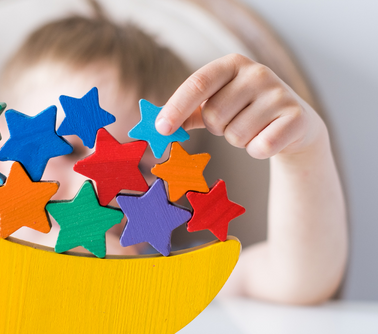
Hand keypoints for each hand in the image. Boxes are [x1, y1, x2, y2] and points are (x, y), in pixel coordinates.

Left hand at [155, 54, 325, 158]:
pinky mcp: (296, 118)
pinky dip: (257, 150)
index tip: (161, 128)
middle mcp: (257, 73)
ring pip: (235, 135)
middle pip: (214, 115)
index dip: (176, 107)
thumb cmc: (244, 112)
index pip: (198, 83)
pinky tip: (268, 139)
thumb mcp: (215, 104)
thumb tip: (155, 125)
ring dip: (238, 140)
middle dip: (217, 128)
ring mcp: (279, 94)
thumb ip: (186, 112)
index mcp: (232, 64)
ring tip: (253, 129)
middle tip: (233, 122)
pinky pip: (260, 147)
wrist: (294, 124)